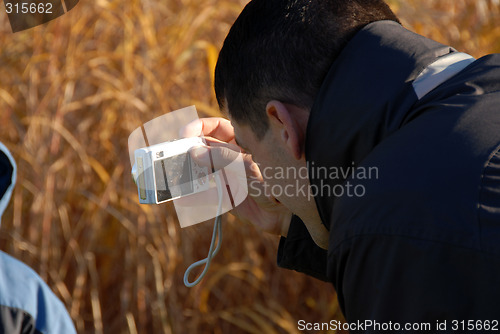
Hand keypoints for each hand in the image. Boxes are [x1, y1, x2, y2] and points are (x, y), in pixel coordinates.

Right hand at [181, 117, 291, 236]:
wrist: (289, 215)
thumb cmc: (277, 182)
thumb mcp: (249, 167)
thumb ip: (223, 159)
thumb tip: (195, 152)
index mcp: (240, 143)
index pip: (215, 128)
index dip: (199, 128)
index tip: (185, 134)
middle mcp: (230, 158)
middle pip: (202, 150)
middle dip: (187, 152)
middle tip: (171, 157)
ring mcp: (227, 177)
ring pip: (200, 172)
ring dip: (186, 174)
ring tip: (172, 177)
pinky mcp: (224, 196)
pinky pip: (204, 194)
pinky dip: (192, 196)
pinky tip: (182, 197)